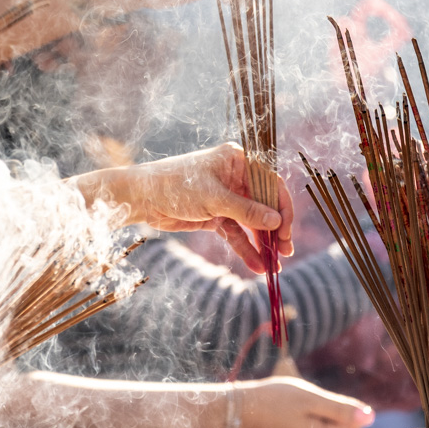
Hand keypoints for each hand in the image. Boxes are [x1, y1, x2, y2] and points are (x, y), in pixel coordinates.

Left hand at [73, 143, 293, 272]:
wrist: (141, 197)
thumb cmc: (175, 185)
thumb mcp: (213, 198)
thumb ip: (246, 211)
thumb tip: (276, 222)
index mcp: (237, 161)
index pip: (270, 183)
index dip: (282, 207)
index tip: (286, 231)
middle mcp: (235, 177)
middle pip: (264, 205)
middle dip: (275, 230)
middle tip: (285, 251)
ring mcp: (226, 198)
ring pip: (251, 223)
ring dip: (262, 243)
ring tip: (274, 266)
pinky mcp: (216, 215)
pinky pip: (236, 233)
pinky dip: (245, 248)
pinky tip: (256, 265)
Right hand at [231, 377, 373, 427]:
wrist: (239, 409)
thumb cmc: (272, 398)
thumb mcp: (308, 397)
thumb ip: (340, 408)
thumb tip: (370, 417)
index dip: (349, 411)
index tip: (327, 397)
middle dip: (345, 422)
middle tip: (321, 403)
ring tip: (311, 409)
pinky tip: (302, 417)